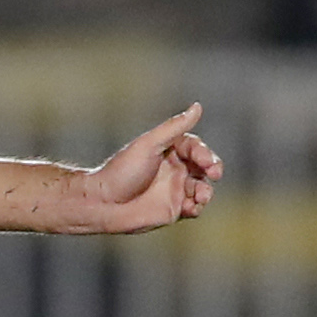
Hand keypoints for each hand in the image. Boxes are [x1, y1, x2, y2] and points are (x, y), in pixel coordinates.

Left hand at [77, 104, 221, 232]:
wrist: (102, 203)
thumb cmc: (121, 172)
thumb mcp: (148, 145)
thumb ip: (173, 127)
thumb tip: (197, 106)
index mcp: (169, 150)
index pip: (195, 147)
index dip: (205, 152)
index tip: (207, 161)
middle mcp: (174, 169)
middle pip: (205, 167)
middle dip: (214, 168)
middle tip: (215, 173)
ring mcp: (175, 189)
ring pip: (203, 188)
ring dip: (206, 191)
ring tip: (200, 196)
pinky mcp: (174, 209)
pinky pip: (194, 207)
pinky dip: (197, 207)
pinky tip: (191, 207)